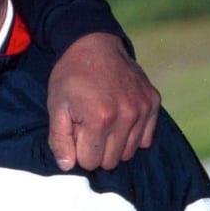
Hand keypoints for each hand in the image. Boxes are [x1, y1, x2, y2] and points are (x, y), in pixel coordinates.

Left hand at [47, 33, 160, 170]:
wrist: (93, 44)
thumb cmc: (70, 76)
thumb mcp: (56, 106)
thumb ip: (59, 139)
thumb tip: (67, 166)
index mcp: (99, 118)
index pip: (90, 162)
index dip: (78, 151)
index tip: (74, 133)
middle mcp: (126, 116)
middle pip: (111, 160)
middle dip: (95, 149)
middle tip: (87, 126)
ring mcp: (143, 109)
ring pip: (129, 152)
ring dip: (113, 143)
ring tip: (101, 120)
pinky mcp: (153, 103)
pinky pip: (145, 139)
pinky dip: (131, 135)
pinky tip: (118, 118)